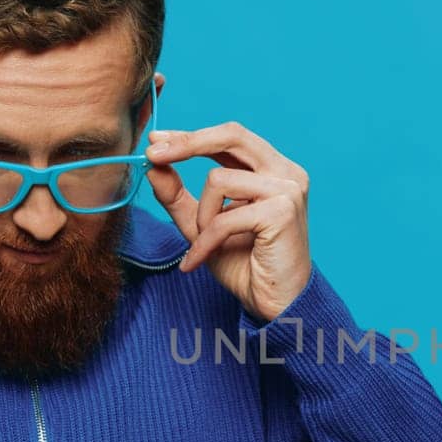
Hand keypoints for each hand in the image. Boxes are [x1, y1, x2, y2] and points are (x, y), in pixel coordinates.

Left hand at [143, 122, 311, 322]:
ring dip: (201, 217)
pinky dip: (205, 241)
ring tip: (204, 245)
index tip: (156, 140)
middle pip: (232, 135)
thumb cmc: (245, 266)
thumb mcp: (202, 225)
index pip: (230, 137)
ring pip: (218, 180)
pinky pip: (224, 217)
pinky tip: (198, 260)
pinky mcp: (282, 212)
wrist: (275, 306)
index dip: (191, 136)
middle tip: (153, 155)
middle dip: (188, 143)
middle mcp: (286, 172)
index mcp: (273, 170)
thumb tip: (154, 165)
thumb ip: (179, 196)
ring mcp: (288, 189)